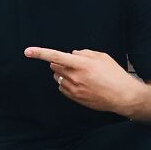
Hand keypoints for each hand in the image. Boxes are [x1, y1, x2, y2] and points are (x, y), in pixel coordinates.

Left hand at [24, 46, 142, 115]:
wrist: (122, 96)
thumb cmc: (114, 74)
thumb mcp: (102, 57)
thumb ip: (85, 53)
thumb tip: (72, 54)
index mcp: (82, 64)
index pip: (56, 56)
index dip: (40, 53)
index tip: (27, 51)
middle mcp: (75, 76)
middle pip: (55, 66)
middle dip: (60, 63)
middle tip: (74, 64)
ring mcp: (73, 88)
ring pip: (58, 77)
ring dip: (63, 74)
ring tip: (81, 75)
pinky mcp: (74, 98)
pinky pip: (62, 88)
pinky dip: (66, 84)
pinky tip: (80, 84)